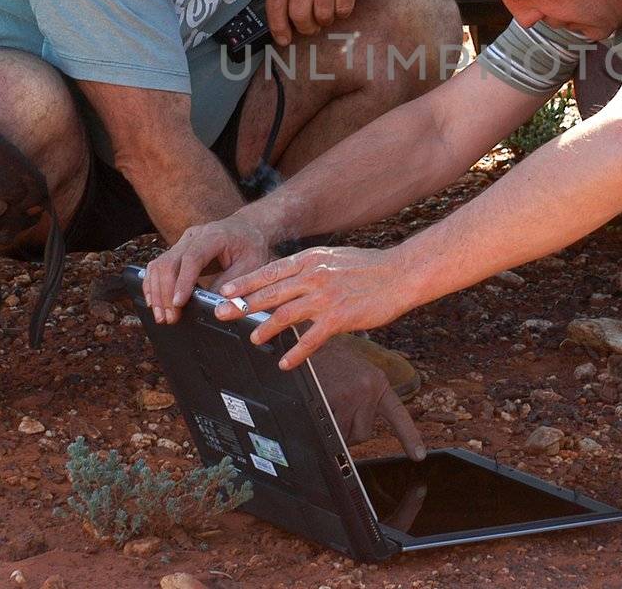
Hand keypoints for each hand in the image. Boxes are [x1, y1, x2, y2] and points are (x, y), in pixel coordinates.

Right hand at [142, 217, 271, 324]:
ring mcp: (183, 241)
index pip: (192, 258)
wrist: (247, 228)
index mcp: (214, 235)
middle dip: (166, 293)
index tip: (179, 303)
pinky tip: (154, 302)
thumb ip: (232, 284)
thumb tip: (214, 306)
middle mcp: (194, 235)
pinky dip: (153, 284)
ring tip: (162, 316)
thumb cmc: (251, 246)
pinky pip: (158, 266)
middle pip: (170, 262)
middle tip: (170, 317)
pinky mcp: (177, 249)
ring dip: (157, 292)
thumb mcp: (252, 265)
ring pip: (160, 264)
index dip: (183, 281)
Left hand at [216, 246, 411, 368]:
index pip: (270, 271)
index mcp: (311, 259)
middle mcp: (314, 276)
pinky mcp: (338, 318)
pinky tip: (285, 362)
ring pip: (284, 314)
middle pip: (270, 293)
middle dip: (242, 305)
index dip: (245, 283)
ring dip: (265, 329)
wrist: (400, 273)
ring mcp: (325, 297)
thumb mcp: (334, 258)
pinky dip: (295, 353)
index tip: (224, 291)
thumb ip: (311, 268)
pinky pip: (310, 339)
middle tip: (221, 315)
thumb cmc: (370, 267)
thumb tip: (289, 279)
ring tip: (254, 339)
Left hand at [264, 0, 370, 44]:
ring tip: (327, 11)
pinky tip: (340, 1)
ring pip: (323, 16)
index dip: (278, 28)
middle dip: (307, 28)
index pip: (276, 5)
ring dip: (326, 20)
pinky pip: (343, 9)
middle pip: (300, 16)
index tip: (284, 40)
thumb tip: (262, 4)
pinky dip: (342, 12)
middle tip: (311, 26)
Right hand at [309, 341, 425, 460]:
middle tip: (337, 411)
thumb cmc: (330, 362)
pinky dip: (322, 426)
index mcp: (378, 383)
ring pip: (345, 434)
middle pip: (363, 433)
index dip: (409, 437)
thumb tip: (354, 434)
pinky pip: (329, 429)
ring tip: (327, 406)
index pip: (397, 415)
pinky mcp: (333, 396)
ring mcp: (352, 393)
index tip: (418, 455)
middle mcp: (369, 388)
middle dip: (349, 430)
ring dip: (335, 428)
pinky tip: (319, 408)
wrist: (310, 341)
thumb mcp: (355, 376)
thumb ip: (362, 400)